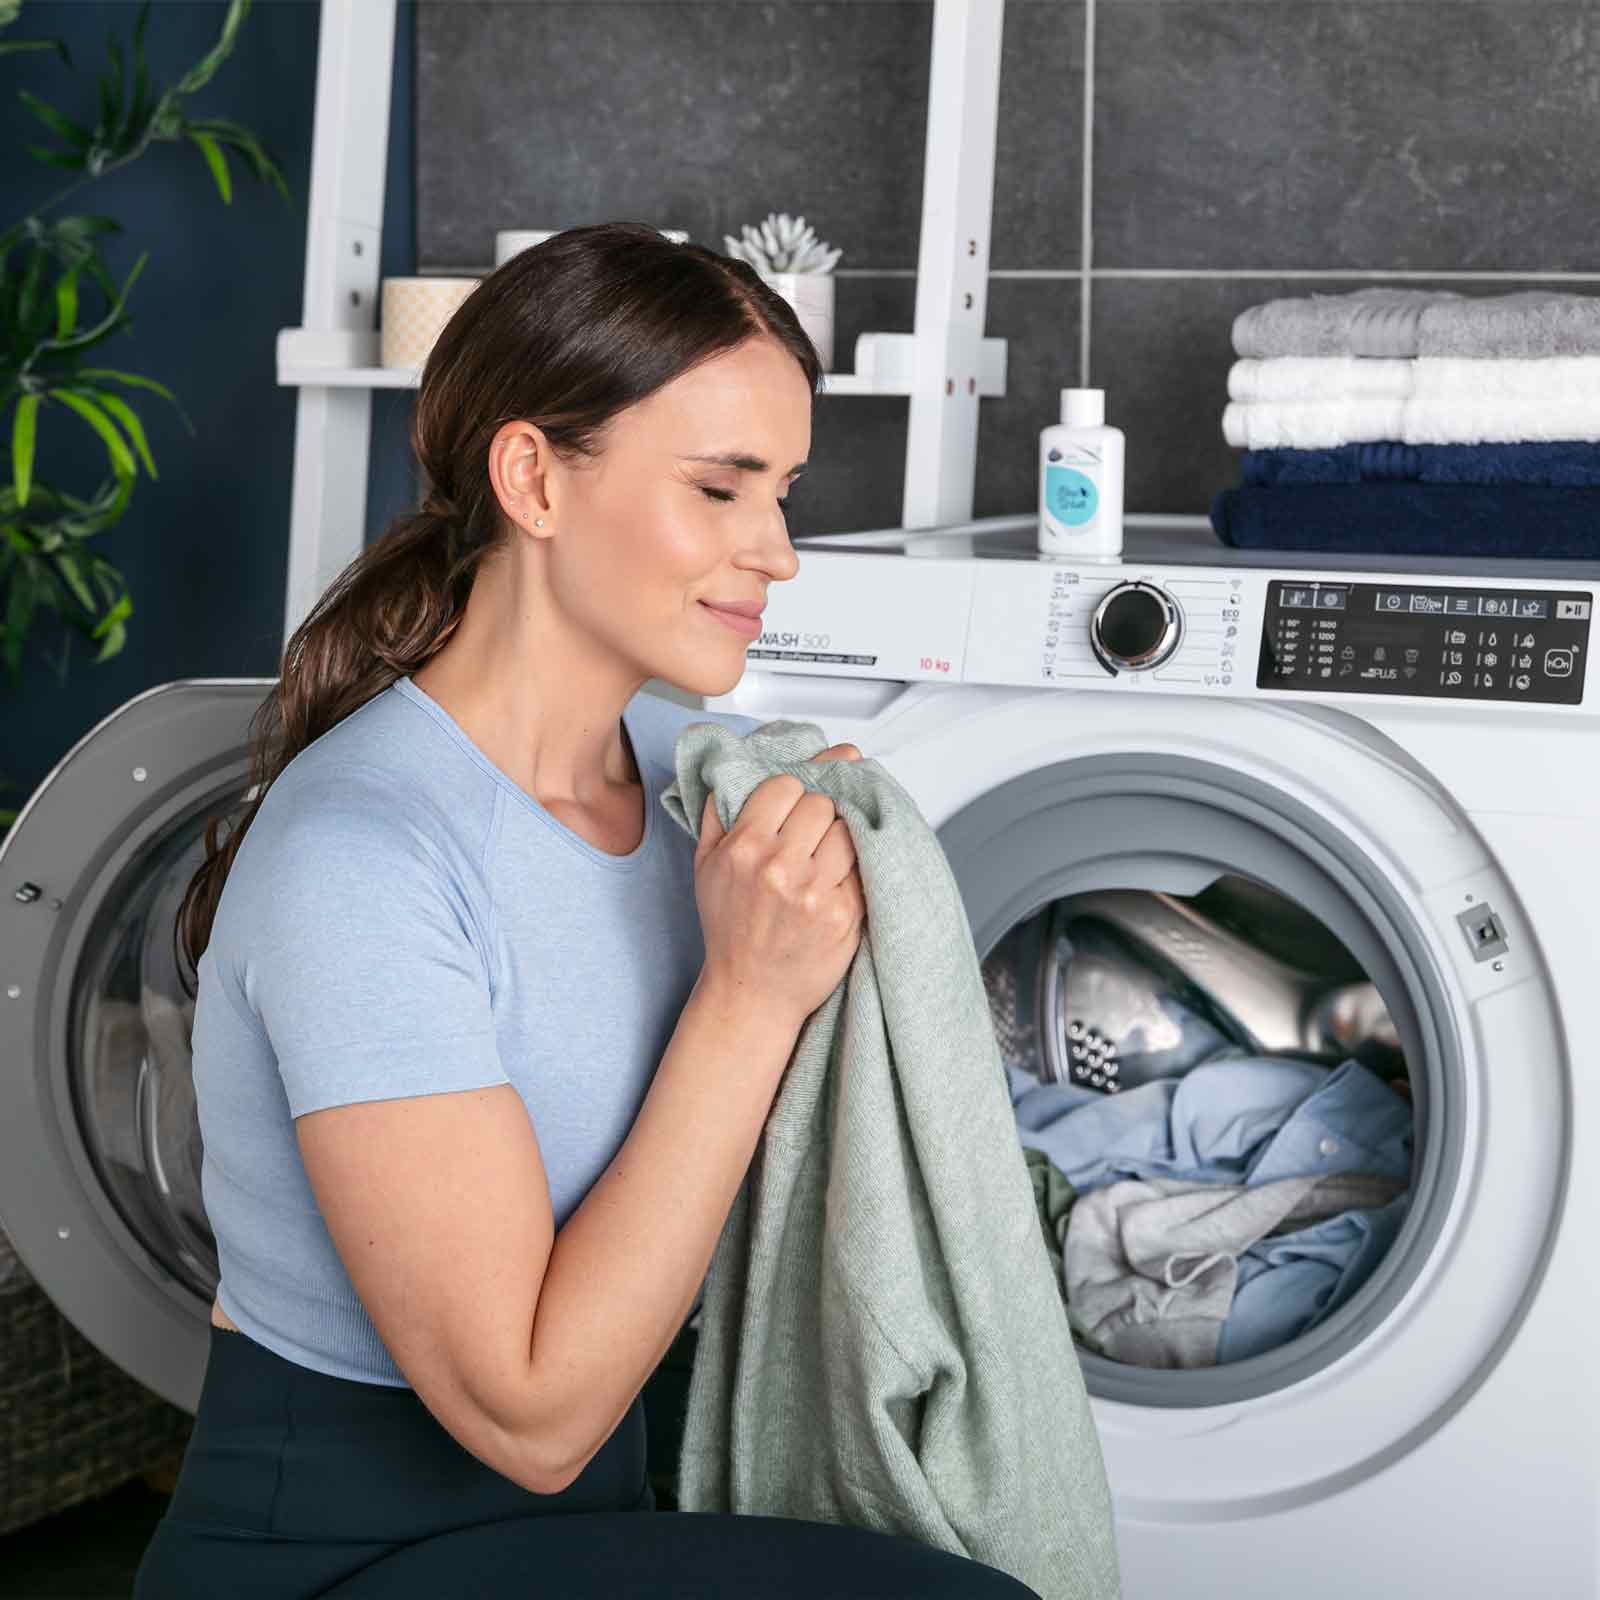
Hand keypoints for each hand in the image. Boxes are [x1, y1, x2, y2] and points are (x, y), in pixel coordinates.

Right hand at [693, 740, 866, 1029]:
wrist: (751, 993)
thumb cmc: (730, 928)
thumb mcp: (706, 867)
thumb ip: (717, 813)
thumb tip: (732, 767)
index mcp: (743, 848)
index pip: (786, 785)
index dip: (793, 793)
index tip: (792, 808)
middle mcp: (778, 867)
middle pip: (822, 804)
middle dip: (819, 815)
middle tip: (811, 836)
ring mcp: (814, 892)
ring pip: (848, 831)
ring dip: (841, 839)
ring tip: (826, 858)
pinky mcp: (844, 915)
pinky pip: (862, 867)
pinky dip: (853, 871)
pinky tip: (837, 884)